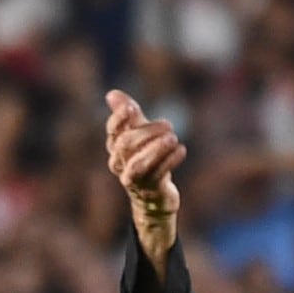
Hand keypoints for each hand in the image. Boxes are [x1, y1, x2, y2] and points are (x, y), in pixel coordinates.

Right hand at [103, 90, 184, 260]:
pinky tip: (182, 150)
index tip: (133, 108)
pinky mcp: (150, 190)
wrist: (154, 198)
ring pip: (139, 163)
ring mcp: (134, 179)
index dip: (120, 119)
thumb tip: (111, 94)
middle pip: (127, 144)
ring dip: (157, 148)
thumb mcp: (138, 135)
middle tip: (168, 125)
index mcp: (115, 148)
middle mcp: (120, 164)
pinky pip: (158, 175)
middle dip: (147, 131)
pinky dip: (170, 161)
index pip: (113, 131)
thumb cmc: (145, 160)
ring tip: (173, 138)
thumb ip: (128, 115)